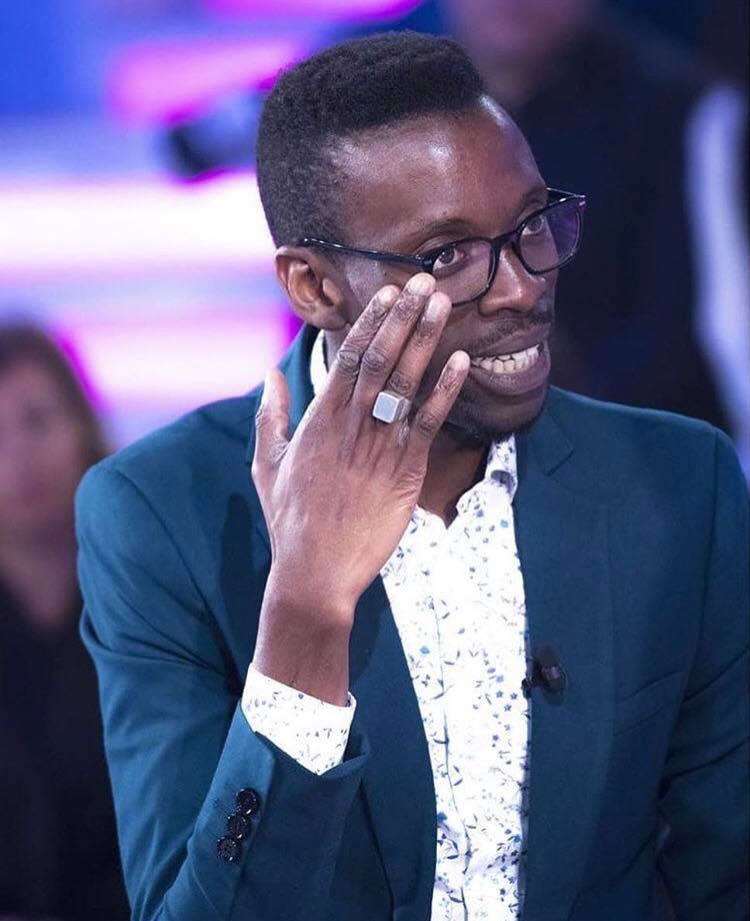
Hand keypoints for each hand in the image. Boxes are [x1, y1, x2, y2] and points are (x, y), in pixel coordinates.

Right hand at [250, 274, 468, 701]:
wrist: (315, 570)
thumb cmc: (290, 519)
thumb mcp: (268, 464)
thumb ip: (271, 416)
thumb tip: (270, 375)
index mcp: (318, 420)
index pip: (347, 358)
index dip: (371, 322)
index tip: (388, 292)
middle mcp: (350, 426)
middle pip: (381, 359)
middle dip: (403, 317)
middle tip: (425, 281)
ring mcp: (380, 448)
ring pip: (406, 383)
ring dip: (426, 339)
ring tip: (442, 304)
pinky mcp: (405, 472)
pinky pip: (429, 423)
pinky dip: (445, 390)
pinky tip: (461, 361)